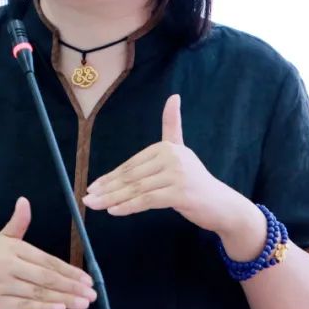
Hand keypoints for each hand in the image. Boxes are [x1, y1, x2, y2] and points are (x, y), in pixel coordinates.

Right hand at [0, 197, 96, 308]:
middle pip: (45, 276)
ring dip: (63, 298)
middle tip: (90, 293)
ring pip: (38, 292)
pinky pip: (24, 306)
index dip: (68, 270)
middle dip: (71, 285)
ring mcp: (1, 284)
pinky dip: (42, 308)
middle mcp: (7, 264)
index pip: (46, 260)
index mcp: (12, 248)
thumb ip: (17, 224)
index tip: (86, 278)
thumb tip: (24, 201)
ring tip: (82, 303)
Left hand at [82, 94, 253, 235]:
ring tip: (95, 206)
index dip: (110, 176)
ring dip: (112, 198)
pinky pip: (147, 200)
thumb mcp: (181, 152)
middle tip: (87, 198)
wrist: (222, 205)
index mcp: (167, 147)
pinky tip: (114, 211)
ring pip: (137, 188)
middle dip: (107, 188)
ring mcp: (177, 175)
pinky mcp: (180, 193)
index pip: (131, 164)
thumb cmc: (195, 182)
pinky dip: (128, 206)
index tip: (93, 186)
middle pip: (132, 175)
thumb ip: (172, 127)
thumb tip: (173, 97)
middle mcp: (172, 157)